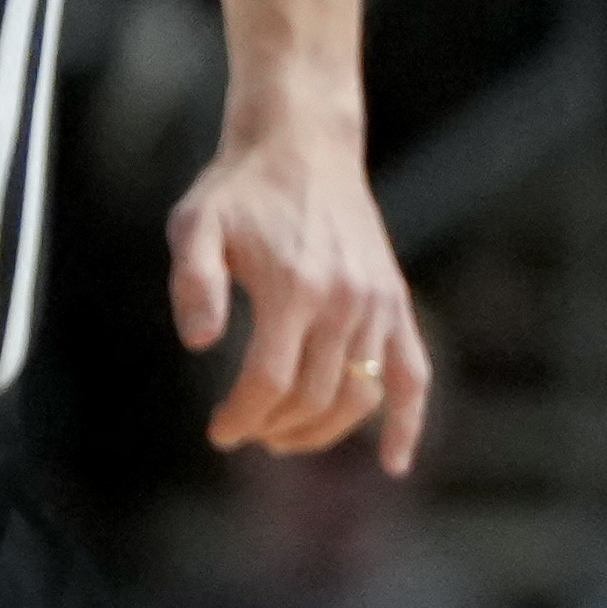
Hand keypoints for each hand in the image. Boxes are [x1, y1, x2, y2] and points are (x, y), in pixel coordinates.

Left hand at [170, 115, 428, 470]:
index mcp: (292, 287)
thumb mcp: (195, 223)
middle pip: (313, 396)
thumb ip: (193, 282)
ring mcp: (377, 305)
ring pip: (358, 395)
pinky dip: (407, 422)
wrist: (301, 147)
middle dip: (274, 426)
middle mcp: (344, 302)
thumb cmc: (239, 189)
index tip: (219, 433)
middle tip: (245, 433)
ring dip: (321, 430)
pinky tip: (390, 461)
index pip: (269, 380)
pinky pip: (413, 375)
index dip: (242, 416)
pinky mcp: (396, 303)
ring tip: (282, 438)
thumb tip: (196, 343)